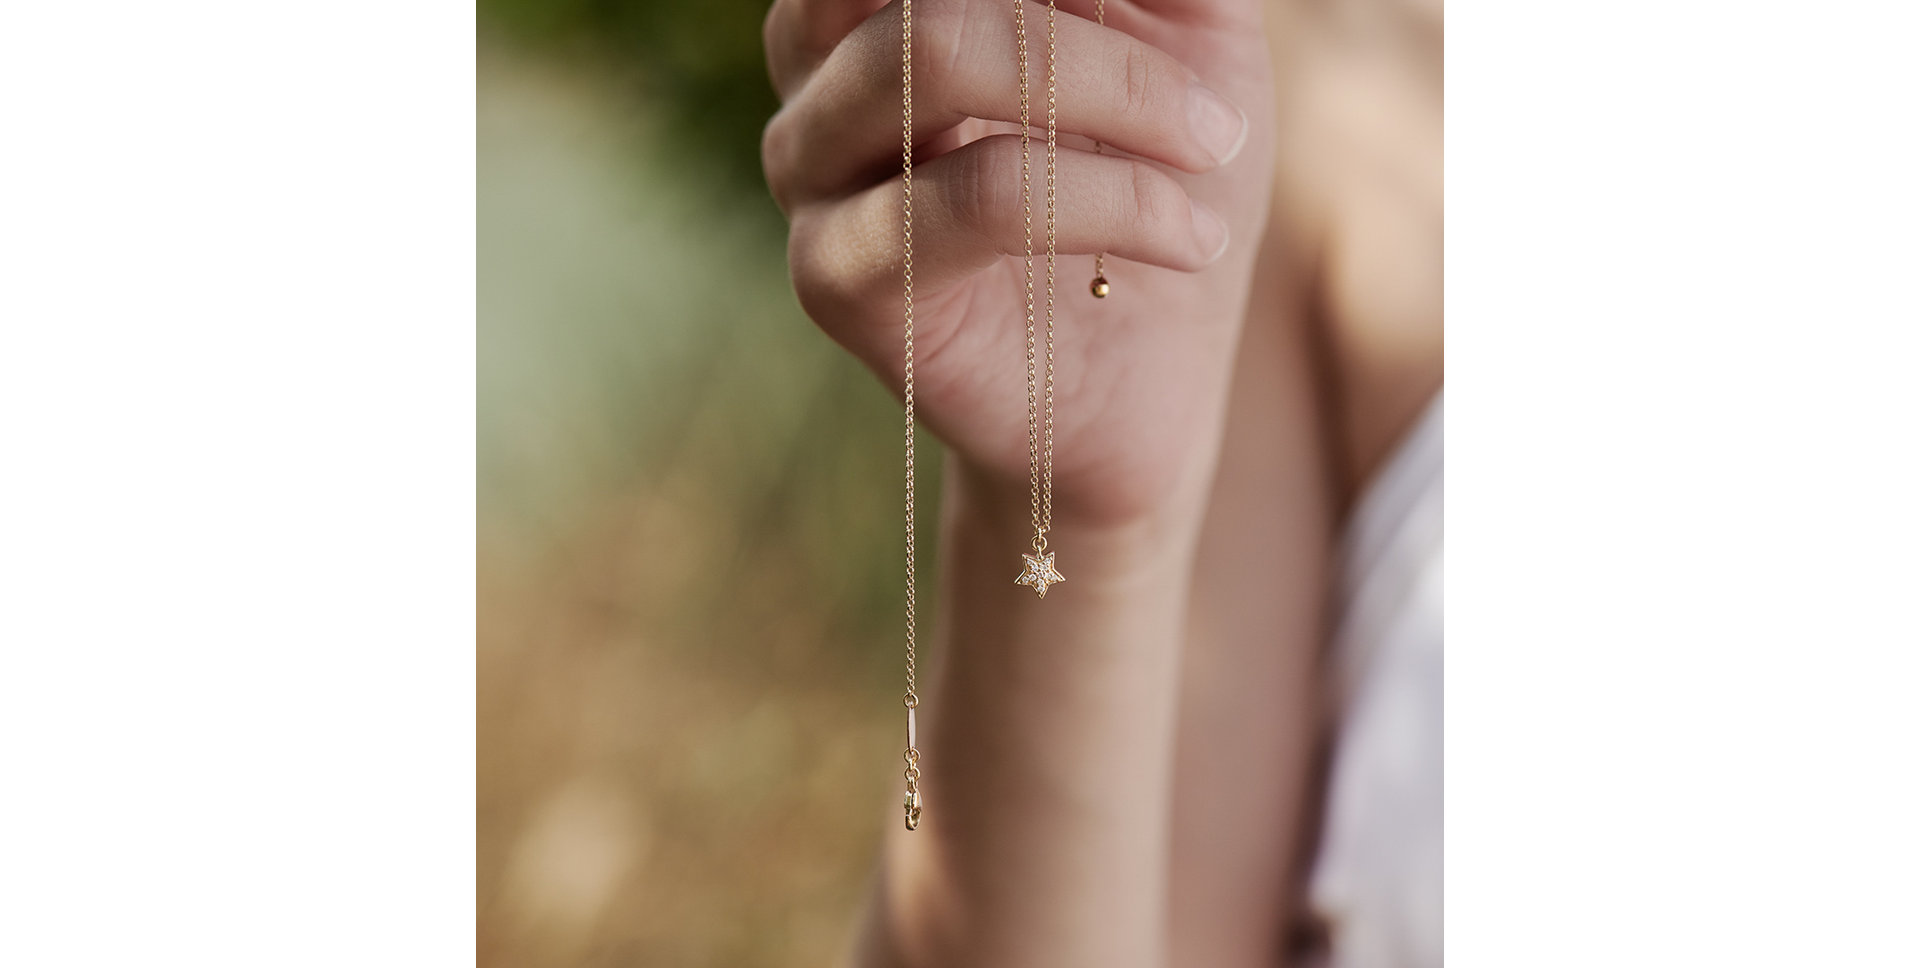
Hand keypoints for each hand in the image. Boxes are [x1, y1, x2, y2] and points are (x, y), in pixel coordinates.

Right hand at [763, 0, 1274, 528]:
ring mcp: (811, 166)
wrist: (1146, 381)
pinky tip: (1189, 237)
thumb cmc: (1160, 188)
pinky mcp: (833, 276)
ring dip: (1115, 95)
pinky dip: (1112, 203)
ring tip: (1213, 151)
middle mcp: (822, 61)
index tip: (1152, 11)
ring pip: (932, 50)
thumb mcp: (1192, 39)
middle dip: (1092, 27)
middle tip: (1213, 102)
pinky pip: (976, 193)